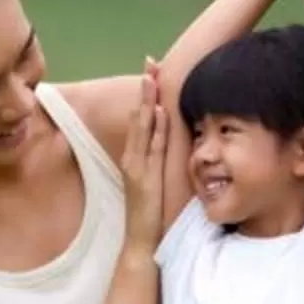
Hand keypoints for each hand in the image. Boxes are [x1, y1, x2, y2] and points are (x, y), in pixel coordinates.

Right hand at [123, 57, 170, 253]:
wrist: (141, 240)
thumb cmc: (152, 213)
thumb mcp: (156, 180)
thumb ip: (159, 159)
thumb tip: (169, 135)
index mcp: (138, 156)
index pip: (144, 119)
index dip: (148, 95)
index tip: (152, 72)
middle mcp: (134, 156)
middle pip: (141, 116)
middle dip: (146, 90)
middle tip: (150, 62)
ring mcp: (138, 166)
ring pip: (144, 127)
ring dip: (148, 102)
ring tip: (151, 78)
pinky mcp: (144, 177)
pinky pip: (152, 149)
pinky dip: (154, 129)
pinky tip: (158, 112)